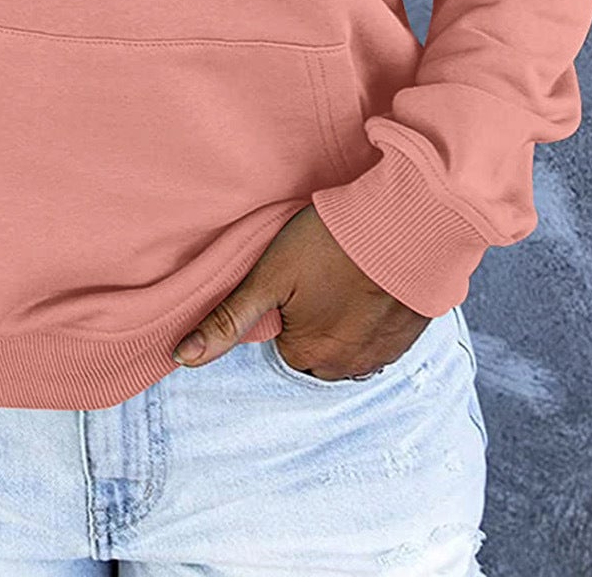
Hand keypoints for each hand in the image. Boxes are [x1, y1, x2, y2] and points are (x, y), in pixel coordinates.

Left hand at [170, 204, 429, 379]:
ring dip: (347, 326)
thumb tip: (181, 357)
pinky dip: (376, 320)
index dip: (285, 315)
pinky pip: (383, 340)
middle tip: (319, 280)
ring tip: (346, 280)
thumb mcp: (268, 275)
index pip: (284, 349)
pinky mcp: (410, 336)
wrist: (405, 224)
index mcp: (308, 357)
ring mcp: (384, 354)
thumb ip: (227, 320)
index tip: (294, 286)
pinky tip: (372, 287)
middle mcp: (347, 368)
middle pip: (317, 355)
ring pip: (351, 350)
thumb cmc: (330, 244)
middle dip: (315, 327)